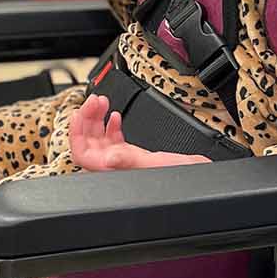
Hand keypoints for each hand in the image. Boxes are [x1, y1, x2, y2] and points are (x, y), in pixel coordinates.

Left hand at [69, 93, 208, 170]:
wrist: (200, 177)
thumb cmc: (182, 177)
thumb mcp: (156, 164)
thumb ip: (130, 160)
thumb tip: (108, 157)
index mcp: (115, 171)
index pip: (82, 154)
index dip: (76, 132)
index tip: (81, 112)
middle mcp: (115, 167)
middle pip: (88, 141)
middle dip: (88, 118)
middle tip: (96, 99)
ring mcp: (123, 160)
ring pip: (98, 138)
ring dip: (97, 118)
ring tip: (103, 101)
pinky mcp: (133, 154)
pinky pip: (113, 139)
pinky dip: (111, 125)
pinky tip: (116, 116)